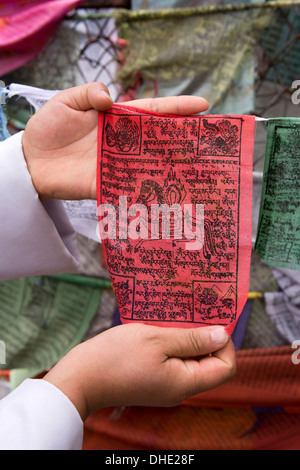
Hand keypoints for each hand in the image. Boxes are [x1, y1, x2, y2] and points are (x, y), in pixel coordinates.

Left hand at [22, 82, 208, 200]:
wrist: (31, 159)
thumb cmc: (48, 126)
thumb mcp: (66, 100)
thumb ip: (89, 93)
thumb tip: (108, 99)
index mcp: (117, 118)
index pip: (153, 111)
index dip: (177, 108)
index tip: (203, 105)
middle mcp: (124, 142)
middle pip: (159, 140)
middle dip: (186, 140)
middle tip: (212, 143)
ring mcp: (117, 164)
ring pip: (152, 164)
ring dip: (174, 167)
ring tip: (201, 169)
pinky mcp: (107, 184)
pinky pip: (132, 188)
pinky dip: (150, 192)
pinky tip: (171, 195)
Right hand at [43, 323, 234, 420]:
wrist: (80, 378)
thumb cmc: (116, 356)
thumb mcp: (157, 339)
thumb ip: (192, 339)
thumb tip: (222, 335)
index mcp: (185, 383)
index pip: (225, 367)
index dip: (224, 343)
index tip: (210, 320)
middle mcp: (180, 388)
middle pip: (209, 363)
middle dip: (204, 336)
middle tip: (191, 312)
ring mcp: (165, 385)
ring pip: (189, 359)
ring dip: (185, 337)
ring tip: (173, 317)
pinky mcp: (153, 379)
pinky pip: (173, 360)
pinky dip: (171, 343)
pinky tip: (160, 326)